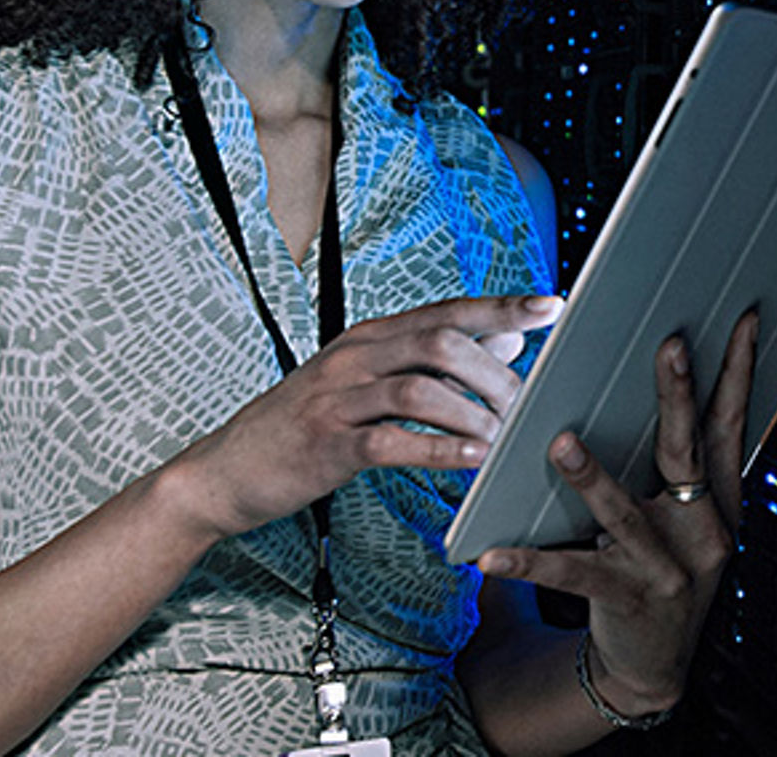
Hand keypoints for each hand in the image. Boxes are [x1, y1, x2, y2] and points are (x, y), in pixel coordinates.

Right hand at [172, 294, 562, 540]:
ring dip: (472, 414)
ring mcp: (337, 398)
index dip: (501, 306)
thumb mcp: (367, 382)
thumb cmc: (305, 426)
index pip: (446, 310)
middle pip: (440, 341)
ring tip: (505, 439)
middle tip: (530, 404)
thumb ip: (432, 359)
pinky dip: (436, 449)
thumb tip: (506, 336)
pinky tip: (470, 461)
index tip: (552, 305)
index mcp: (370, 337)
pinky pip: (390, 441)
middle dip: (494, 372)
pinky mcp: (326, 444)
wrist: (224, 471)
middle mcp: (355, 356)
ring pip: (420, 387)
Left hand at [476, 310, 759, 714]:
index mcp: (718, 501)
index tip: (744, 322)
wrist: (651, 667)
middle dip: (679, 397)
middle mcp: (703, 530)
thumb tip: (648, 388)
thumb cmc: (657, 575)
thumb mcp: (681, 520)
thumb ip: (671, 466)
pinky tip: (490, 556)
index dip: (739, 373)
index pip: (732, 426)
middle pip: (687, 452)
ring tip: (560, 442)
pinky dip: (528, 563)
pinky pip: (571, 575)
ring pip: (626, 513)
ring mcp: (668, 567)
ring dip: (592, 476)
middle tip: (669, 346)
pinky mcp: (627, 600)